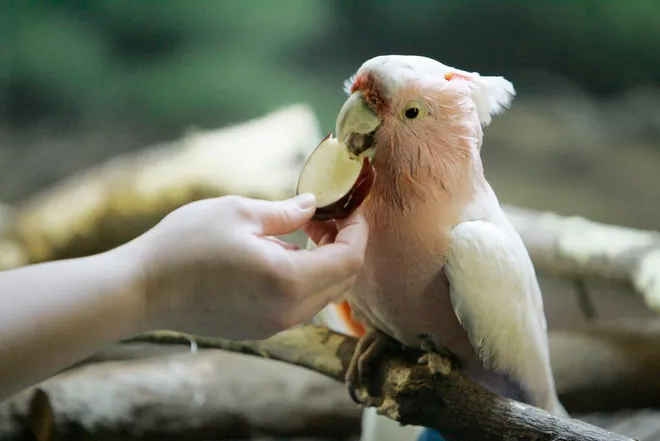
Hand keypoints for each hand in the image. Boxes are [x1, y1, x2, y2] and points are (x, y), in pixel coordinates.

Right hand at [124, 193, 367, 339]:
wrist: (140, 291)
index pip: (350, 259)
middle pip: (343, 281)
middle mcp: (288, 312)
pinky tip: (281, 255)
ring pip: (323, 295)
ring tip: (303, 232)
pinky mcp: (258, 330)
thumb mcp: (239, 212)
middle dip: (345, 245)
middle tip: (325, 217)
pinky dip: (305, 279)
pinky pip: (299, 304)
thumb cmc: (184, 245)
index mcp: (289, 281)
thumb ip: (286, 211)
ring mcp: (273, 326)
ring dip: (325, 263)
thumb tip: (313, 206)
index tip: (349, 208)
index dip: (358, 231)